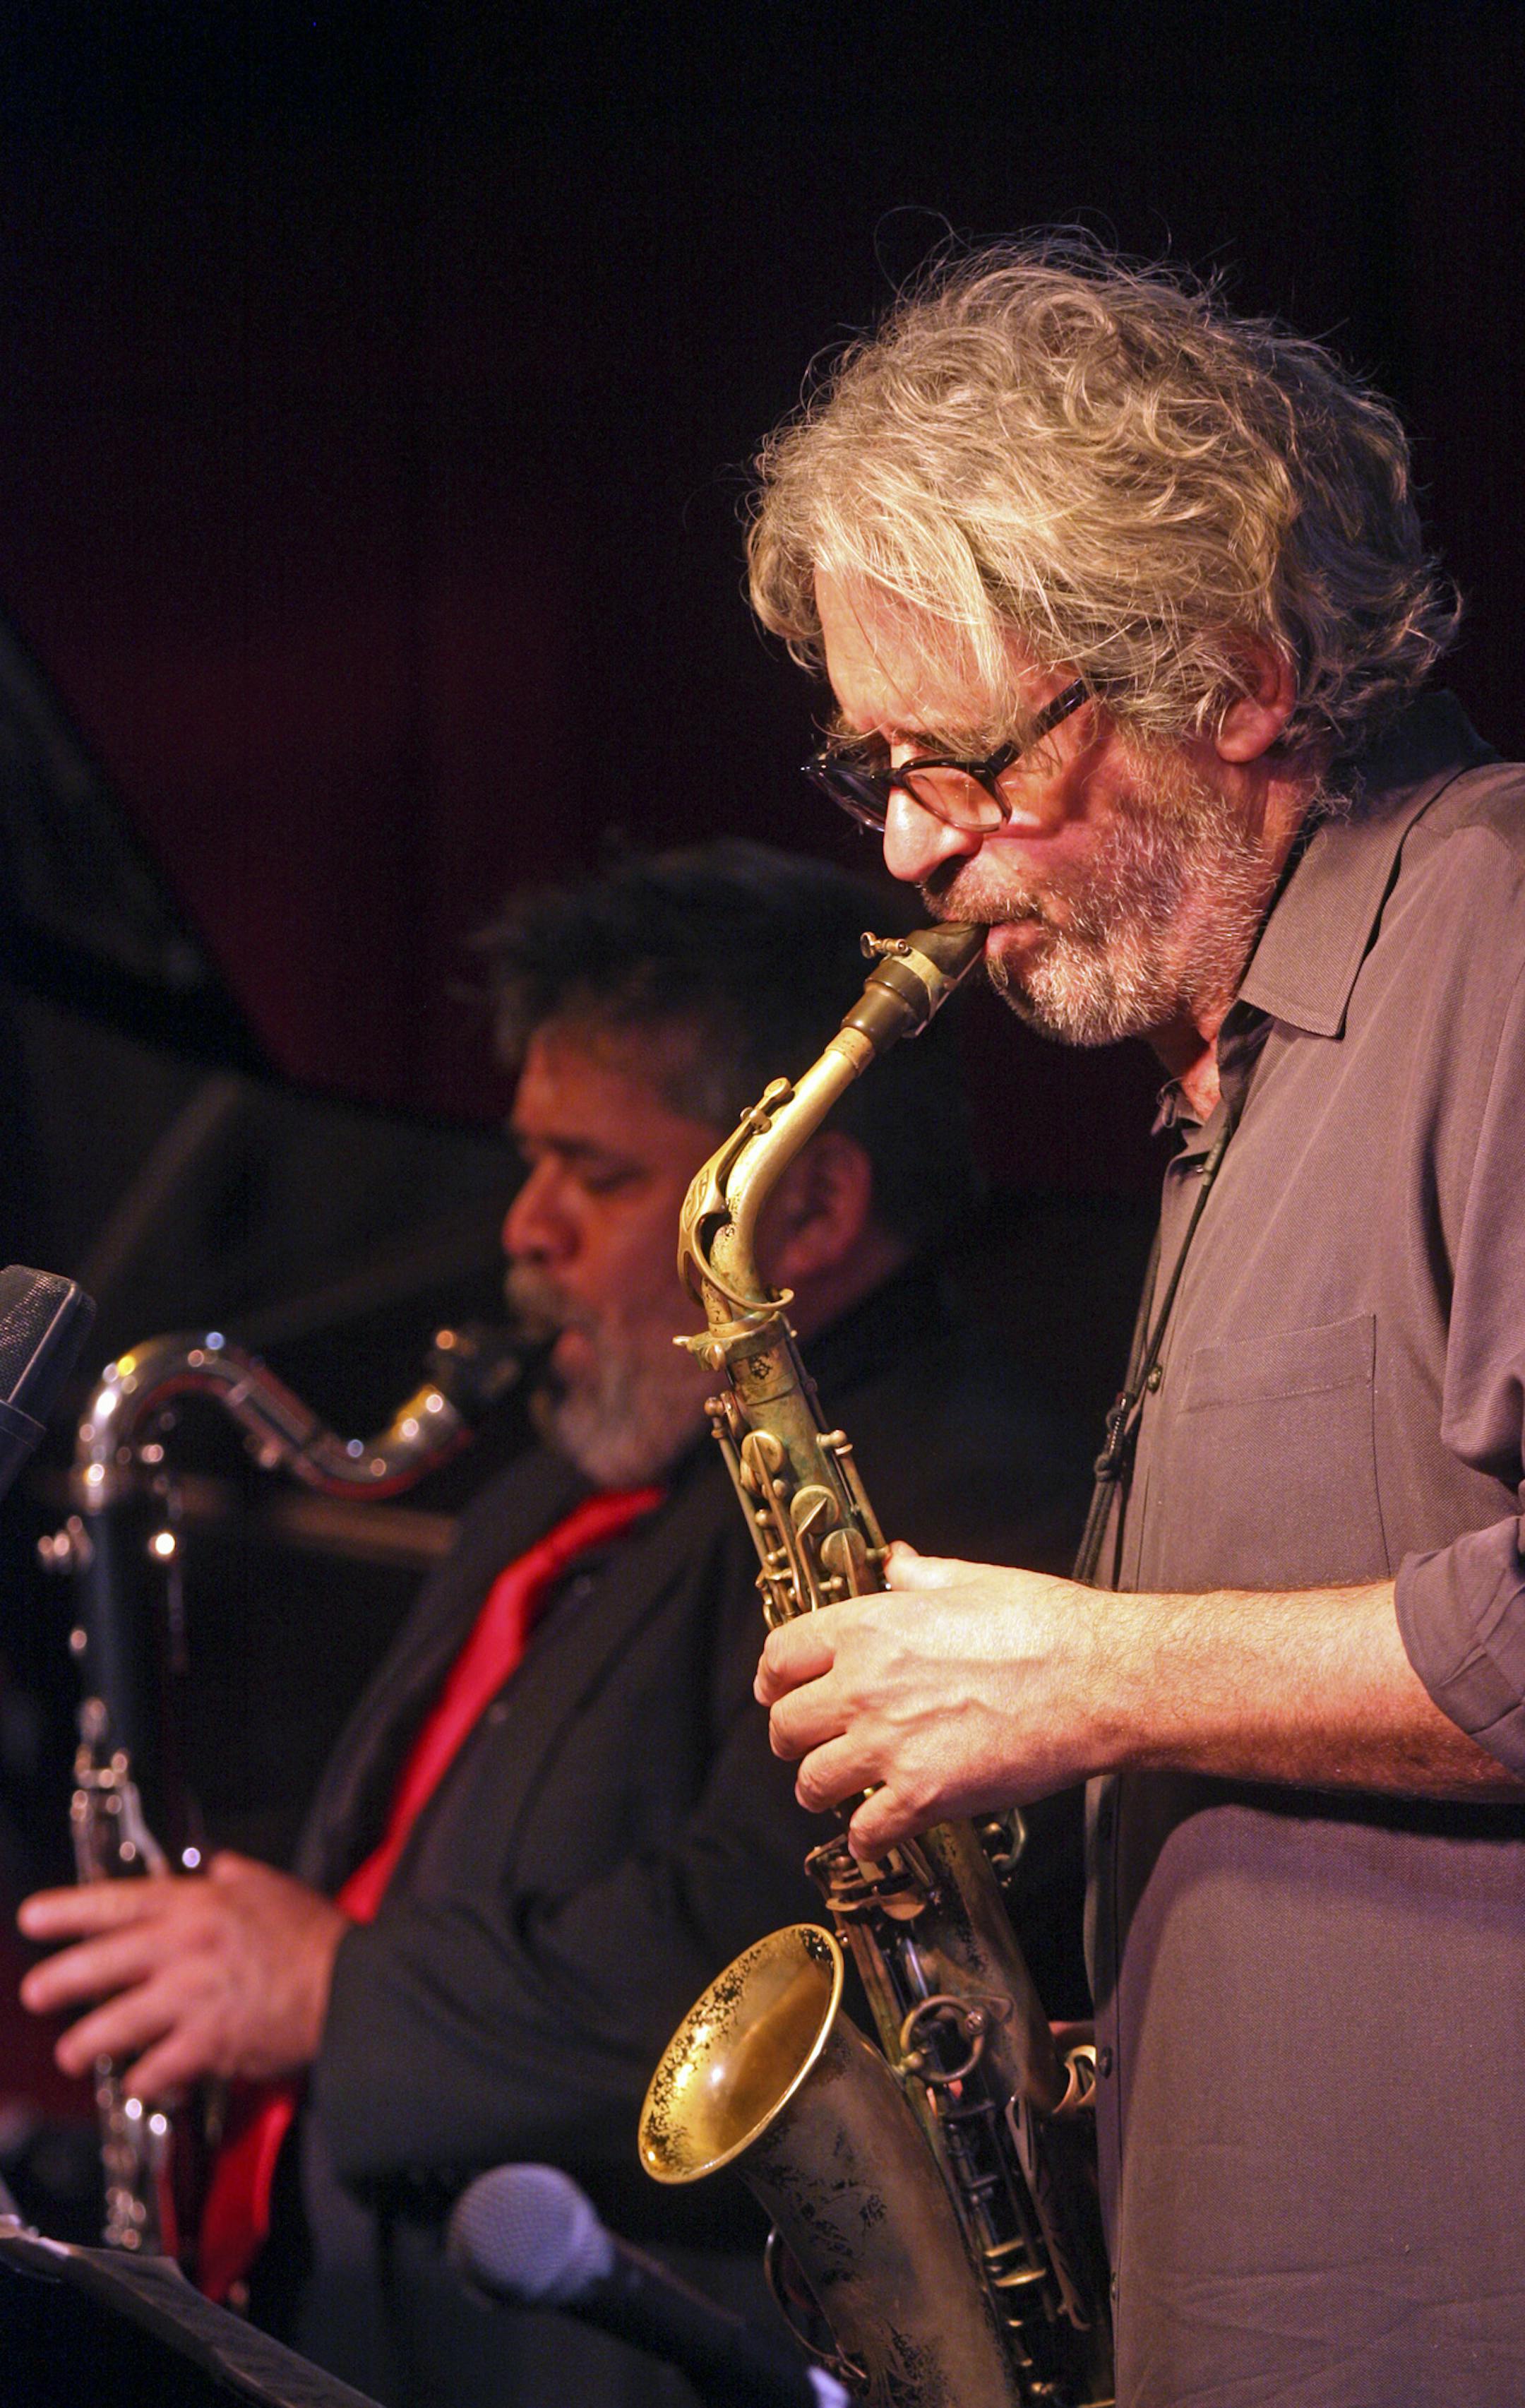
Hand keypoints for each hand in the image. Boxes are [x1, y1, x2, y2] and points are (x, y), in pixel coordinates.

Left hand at [17, 1853, 348, 2097]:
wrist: (350, 1985)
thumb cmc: (312, 1936)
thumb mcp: (271, 1887)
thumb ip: (234, 1876)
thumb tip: (215, 1868)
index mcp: (197, 1907)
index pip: (119, 1902)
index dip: (69, 1910)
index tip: (32, 1918)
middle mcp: (184, 1949)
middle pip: (102, 1965)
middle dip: (59, 1980)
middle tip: (35, 1992)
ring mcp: (192, 1998)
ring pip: (117, 2024)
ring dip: (87, 2042)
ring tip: (72, 2052)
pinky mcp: (207, 2043)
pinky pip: (157, 2068)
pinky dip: (144, 2078)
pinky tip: (139, 2082)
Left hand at [755, 1543, 1107, 1856]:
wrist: (1098, 1679)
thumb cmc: (1045, 1626)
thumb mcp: (971, 1579)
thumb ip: (918, 1576)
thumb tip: (895, 1562)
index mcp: (869, 1627)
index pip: (782, 1657)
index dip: (774, 1679)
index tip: (779, 1691)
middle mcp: (865, 1685)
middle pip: (786, 1725)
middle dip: (794, 1738)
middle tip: (811, 1744)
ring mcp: (889, 1744)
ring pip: (812, 1782)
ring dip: (822, 1788)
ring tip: (841, 1789)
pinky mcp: (923, 1795)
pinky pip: (865, 1831)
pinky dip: (866, 1838)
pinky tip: (877, 1832)